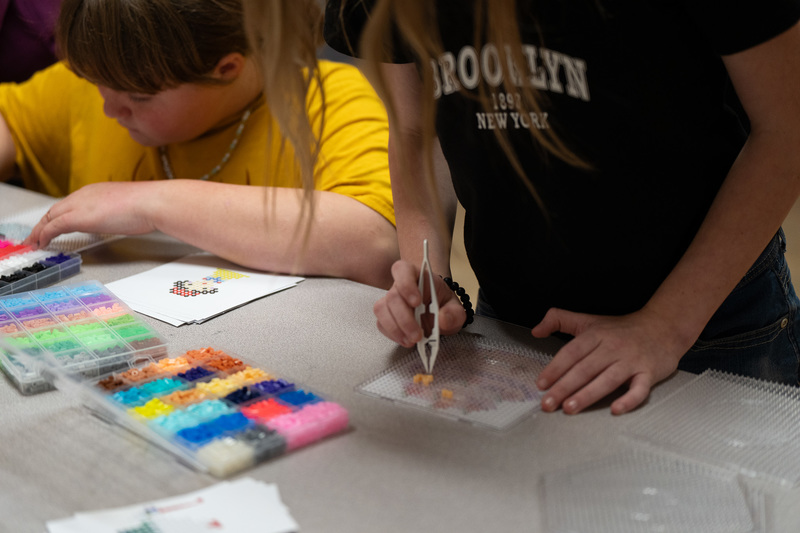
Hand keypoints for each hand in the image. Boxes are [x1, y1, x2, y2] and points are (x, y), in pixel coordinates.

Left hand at [23, 182, 159, 247]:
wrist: (149, 202)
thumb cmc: (147, 205)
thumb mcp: (128, 207)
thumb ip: (118, 212)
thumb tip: (120, 220)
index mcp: (96, 191)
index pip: (70, 204)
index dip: (59, 216)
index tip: (55, 226)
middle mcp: (83, 195)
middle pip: (55, 209)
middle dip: (43, 223)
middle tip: (36, 236)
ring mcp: (79, 205)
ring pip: (49, 217)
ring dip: (39, 230)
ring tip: (33, 242)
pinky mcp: (77, 218)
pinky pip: (53, 227)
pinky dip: (44, 234)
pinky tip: (41, 243)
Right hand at [374, 259, 465, 346]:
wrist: (437, 312)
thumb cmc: (443, 305)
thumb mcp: (456, 309)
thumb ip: (453, 314)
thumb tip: (442, 319)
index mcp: (417, 276)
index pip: (403, 270)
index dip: (406, 285)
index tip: (417, 302)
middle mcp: (400, 286)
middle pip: (393, 296)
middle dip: (404, 319)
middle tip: (418, 335)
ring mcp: (390, 301)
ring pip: (382, 310)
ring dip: (395, 329)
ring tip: (411, 341)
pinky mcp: (386, 315)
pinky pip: (381, 323)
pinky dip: (393, 334)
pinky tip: (405, 340)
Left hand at [532, 307, 686, 414]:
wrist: (664, 326)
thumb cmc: (622, 328)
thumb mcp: (588, 319)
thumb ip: (559, 320)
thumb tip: (535, 331)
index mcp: (596, 334)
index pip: (571, 352)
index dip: (555, 368)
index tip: (541, 384)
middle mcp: (612, 347)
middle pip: (585, 369)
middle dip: (564, 387)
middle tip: (548, 403)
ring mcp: (631, 361)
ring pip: (607, 380)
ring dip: (587, 395)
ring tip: (570, 408)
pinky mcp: (649, 373)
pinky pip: (639, 389)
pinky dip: (629, 400)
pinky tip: (615, 410)